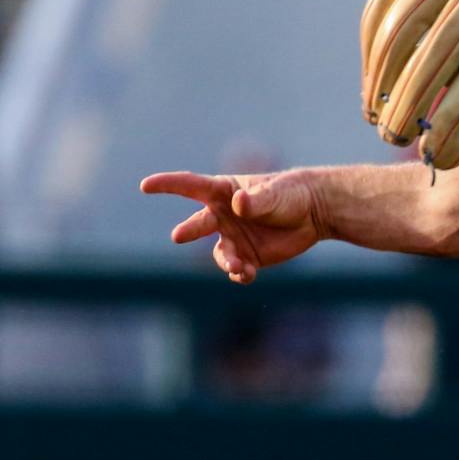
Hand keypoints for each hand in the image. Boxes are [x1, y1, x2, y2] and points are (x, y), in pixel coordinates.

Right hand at [139, 171, 325, 284]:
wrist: (313, 212)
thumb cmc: (291, 193)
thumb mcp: (275, 194)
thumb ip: (256, 200)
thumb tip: (238, 203)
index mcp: (223, 192)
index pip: (190, 186)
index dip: (167, 184)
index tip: (145, 186)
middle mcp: (223, 215)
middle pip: (199, 224)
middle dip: (189, 231)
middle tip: (178, 236)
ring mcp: (234, 238)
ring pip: (220, 254)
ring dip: (227, 262)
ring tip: (238, 267)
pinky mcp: (248, 257)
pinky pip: (237, 270)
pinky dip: (239, 275)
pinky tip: (247, 275)